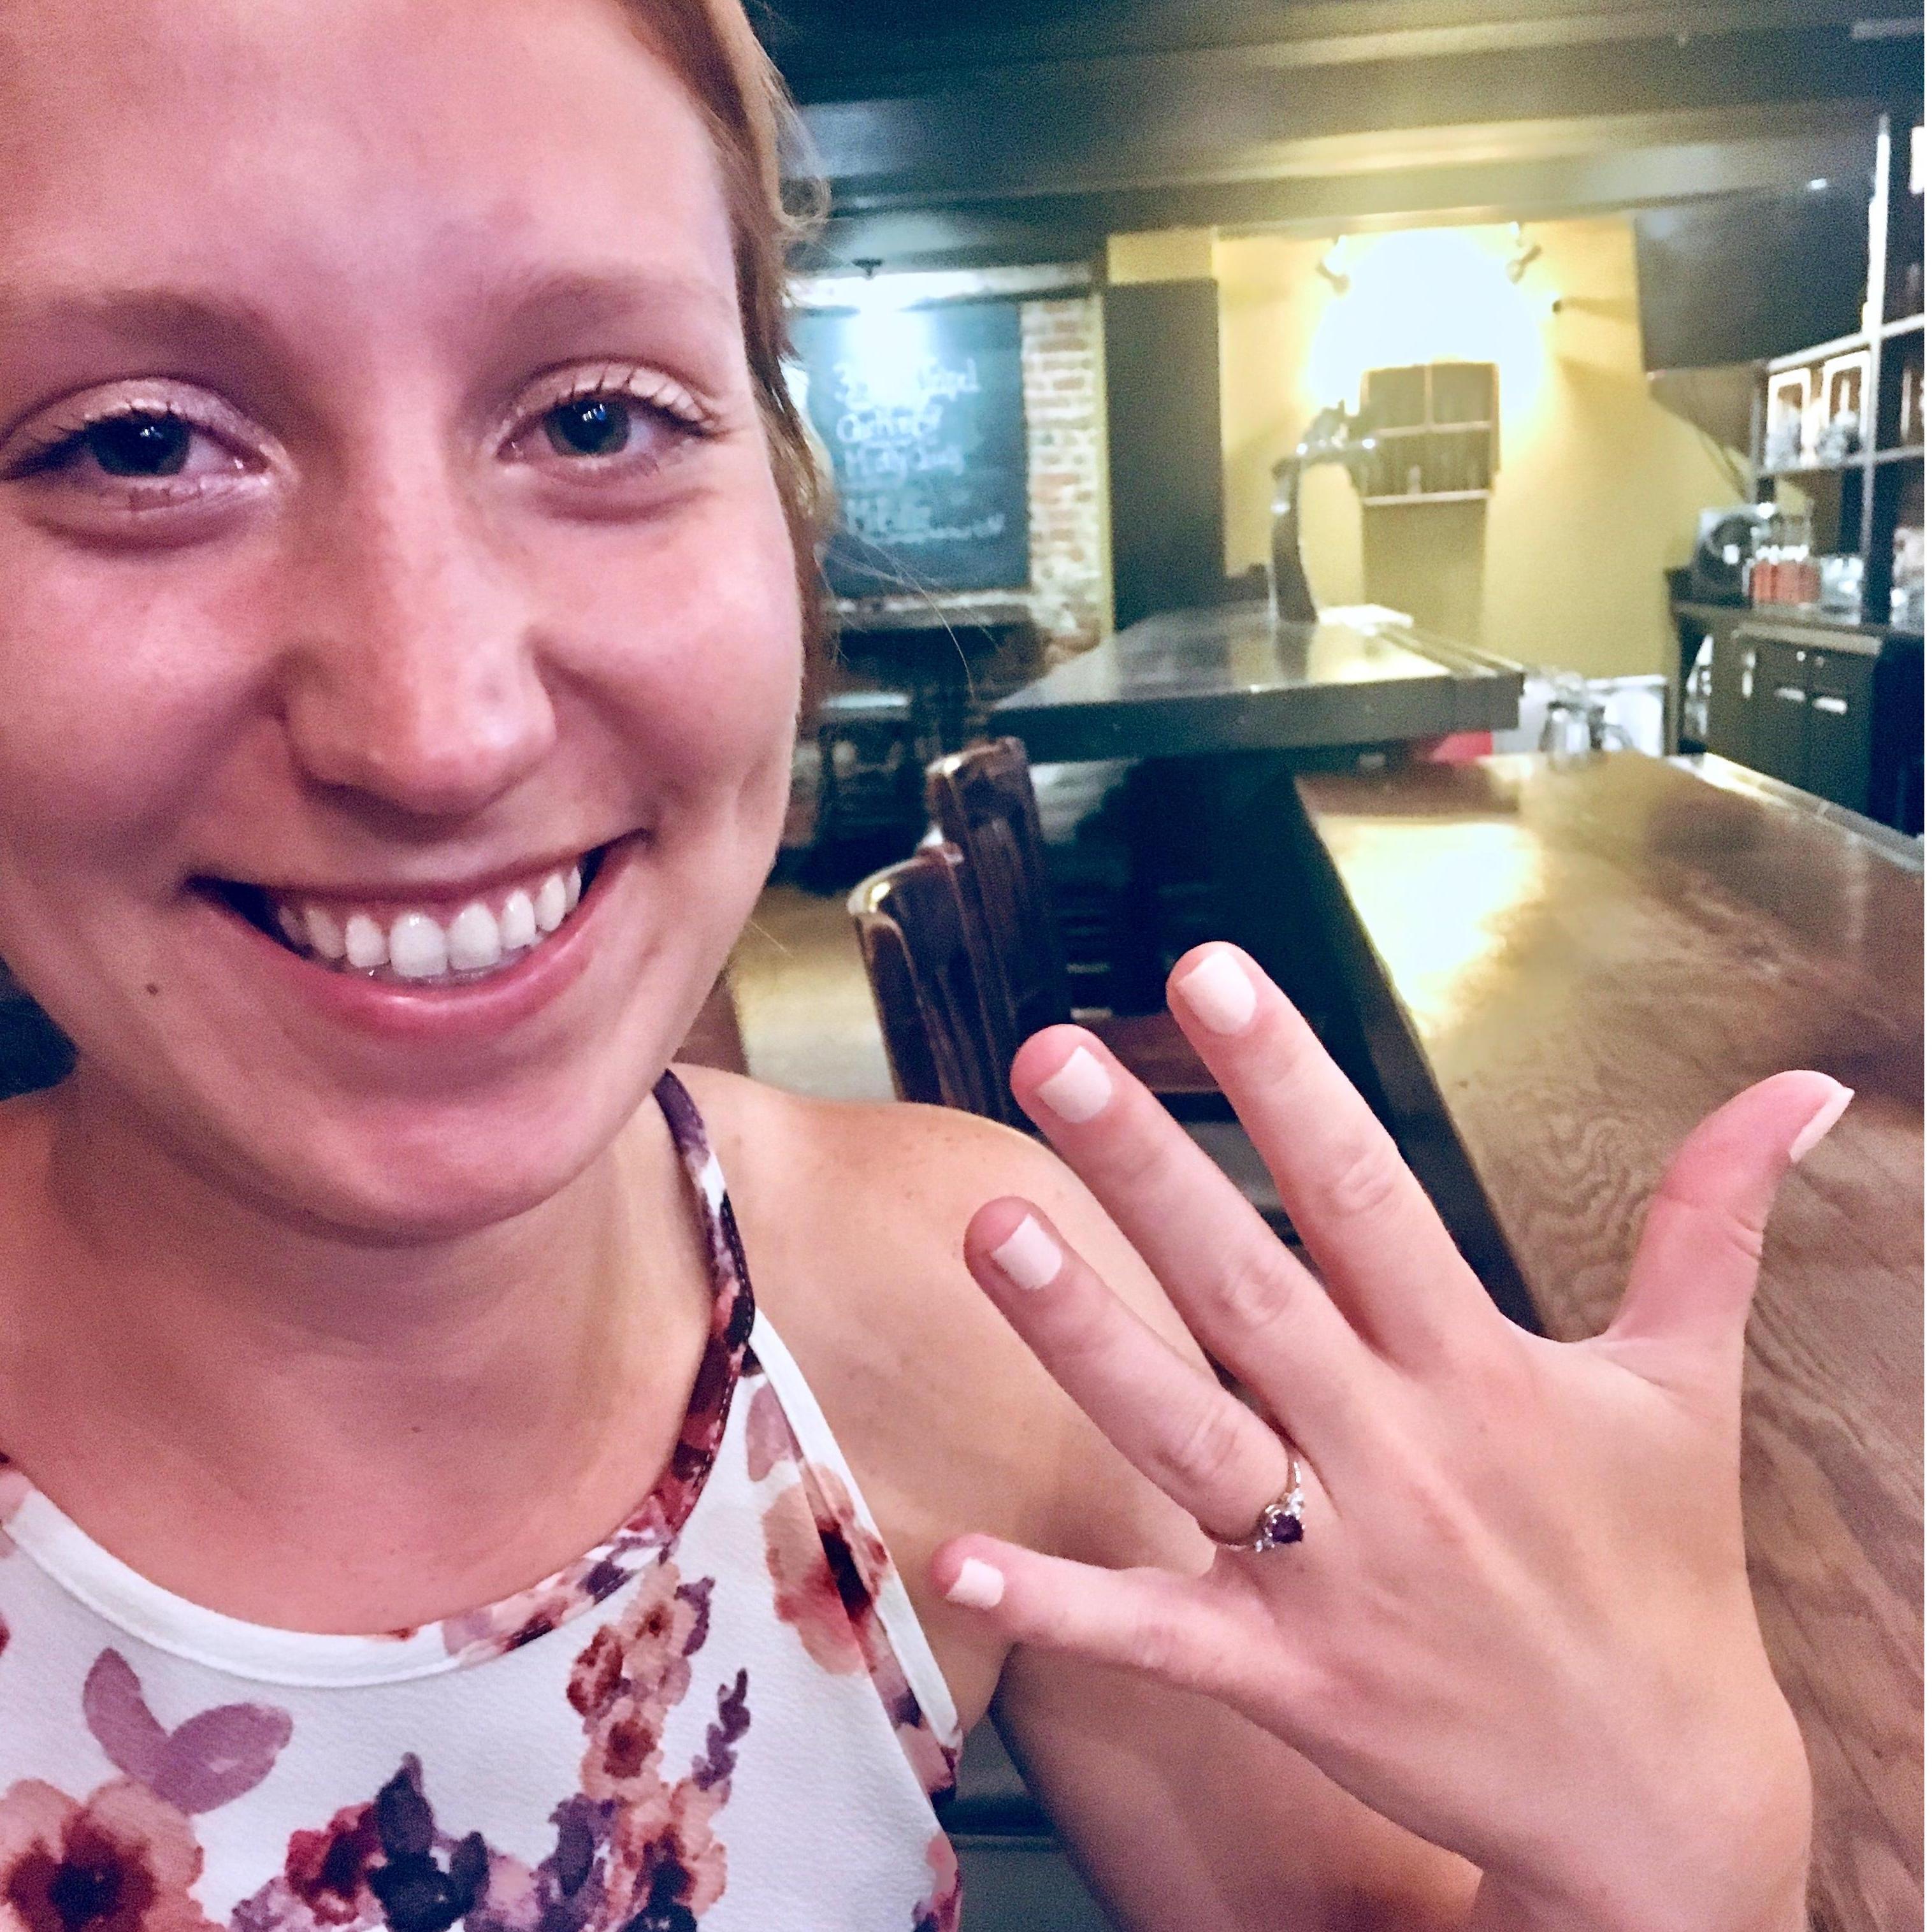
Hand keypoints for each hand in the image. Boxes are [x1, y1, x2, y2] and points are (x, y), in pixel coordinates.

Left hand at [936, 944, 1839, 1931]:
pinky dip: (1064, 1602)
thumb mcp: (1690, 1385)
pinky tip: (958, 1557)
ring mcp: (1332, 1570)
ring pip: (1188, 1435)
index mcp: (1476, 1369)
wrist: (1657, 1798)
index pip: (1365, 1190)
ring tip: (990, 1230)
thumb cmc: (1661, 1569)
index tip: (1208, 975)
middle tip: (1051, 1058)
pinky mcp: (1286, 1675)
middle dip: (1150, 1170)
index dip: (1287, 1078)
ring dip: (1083, 1338)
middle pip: (1251, 1289)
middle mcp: (1393, 1454)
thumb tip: (1799, 1088)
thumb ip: (1714, 1223)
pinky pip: (1157, 1634)